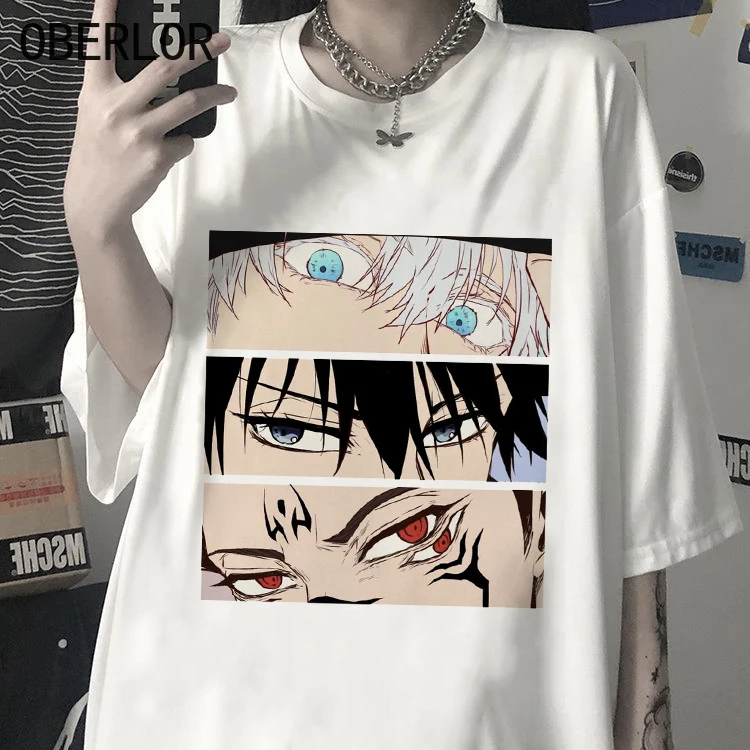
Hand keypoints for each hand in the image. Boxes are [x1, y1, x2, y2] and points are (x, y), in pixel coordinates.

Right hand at [63, 0, 236, 240]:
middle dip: (199, 51)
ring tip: (229, 93)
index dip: (106, 16)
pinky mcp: (157, 156)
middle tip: (221, 42)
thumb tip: (164, 77)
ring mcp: (138, 132)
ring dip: (215, 96)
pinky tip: (167, 152)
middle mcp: (116, 107)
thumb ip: (118, 94)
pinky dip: (183, 143)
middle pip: (165, 67)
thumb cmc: (98, 155)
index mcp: (95, 92)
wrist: (95, 204)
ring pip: (189, 103)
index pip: (99, 46)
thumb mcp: (95, 116)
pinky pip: (185, 140)